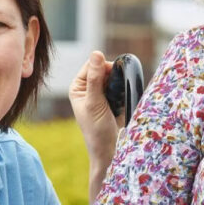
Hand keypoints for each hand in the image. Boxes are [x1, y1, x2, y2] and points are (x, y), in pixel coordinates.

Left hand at [69, 51, 123, 199]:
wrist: (110, 152)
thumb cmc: (97, 131)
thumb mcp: (95, 103)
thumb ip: (96, 78)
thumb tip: (96, 53)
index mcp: (78, 87)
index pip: (92, 65)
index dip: (104, 67)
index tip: (114, 77)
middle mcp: (89, 88)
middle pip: (104, 70)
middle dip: (114, 77)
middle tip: (117, 92)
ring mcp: (102, 94)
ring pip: (115, 78)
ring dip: (120, 85)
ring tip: (119, 100)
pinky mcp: (114, 100)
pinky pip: (122, 87)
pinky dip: (125, 91)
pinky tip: (124, 101)